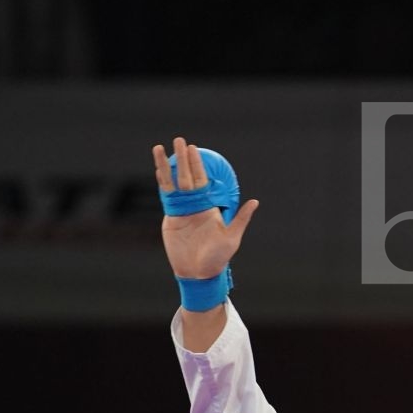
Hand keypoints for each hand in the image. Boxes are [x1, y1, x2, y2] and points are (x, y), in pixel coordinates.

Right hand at [151, 137, 259, 278]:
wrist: (198, 272)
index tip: (194, 148)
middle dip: (183, 158)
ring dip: (167, 165)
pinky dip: (161, 182)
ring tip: (161, 148)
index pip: (201, 179)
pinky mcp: (170, 218)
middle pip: (186, 176)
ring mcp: (181, 210)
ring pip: (172, 182)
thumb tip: (255, 201)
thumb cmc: (218, 257)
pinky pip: (165, 196)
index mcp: (208, 206)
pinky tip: (158, 170)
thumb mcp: (232, 238)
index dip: (197, 164)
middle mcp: (194, 204)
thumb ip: (241, 219)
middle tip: (179, 140)